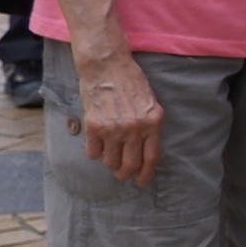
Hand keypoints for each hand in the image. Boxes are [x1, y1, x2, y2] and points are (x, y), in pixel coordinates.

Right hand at [76, 48, 163, 185]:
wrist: (107, 65)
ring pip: (110, 161)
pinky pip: (93, 152)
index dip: (145, 174)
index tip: (141, 181)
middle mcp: (135, 128)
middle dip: (125, 174)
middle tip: (121, 173)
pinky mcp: (94, 126)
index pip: (151, 158)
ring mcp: (114, 128)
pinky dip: (94, 151)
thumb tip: (145, 149)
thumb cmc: (130, 81)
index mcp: (152, 122)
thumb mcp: (150, 102)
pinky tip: (96, 141)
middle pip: (130, 165)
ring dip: (109, 161)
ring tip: (109, 151)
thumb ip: (149, 125)